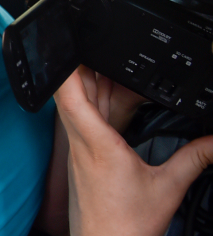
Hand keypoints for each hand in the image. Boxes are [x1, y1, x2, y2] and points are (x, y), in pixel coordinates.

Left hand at [55, 65, 212, 235]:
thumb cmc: (125, 226)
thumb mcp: (168, 188)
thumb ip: (195, 159)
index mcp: (96, 143)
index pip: (71, 95)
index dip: (68, 66)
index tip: (73, 45)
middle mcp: (81, 143)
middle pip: (75, 94)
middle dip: (89, 68)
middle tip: (105, 49)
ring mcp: (79, 151)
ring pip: (81, 107)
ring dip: (96, 87)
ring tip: (117, 69)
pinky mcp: (84, 160)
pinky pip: (87, 124)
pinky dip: (101, 108)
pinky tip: (117, 103)